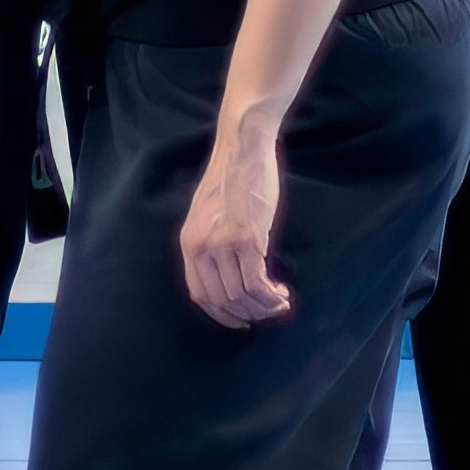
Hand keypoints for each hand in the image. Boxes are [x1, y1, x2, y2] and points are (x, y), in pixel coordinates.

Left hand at [181, 121, 292, 327]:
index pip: (200, 295)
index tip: (240, 320)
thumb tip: (231, 278)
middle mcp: (200, 248)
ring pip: (242, 295)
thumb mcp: (208, 216)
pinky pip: (257, 282)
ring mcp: (222, 244)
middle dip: (248, 313)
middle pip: (222, 300)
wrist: (242, 149)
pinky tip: (281, 295)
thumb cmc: (231, 179)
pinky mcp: (246, 240)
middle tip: (267, 313)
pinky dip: (270, 296)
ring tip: (279, 304)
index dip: (222, 314)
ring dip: (263, 307)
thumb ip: (213, 245)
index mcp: (188, 243)